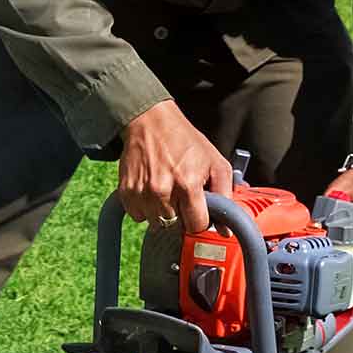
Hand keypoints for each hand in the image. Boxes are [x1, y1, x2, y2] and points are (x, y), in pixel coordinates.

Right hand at [119, 101, 233, 232]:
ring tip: (166, 189)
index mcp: (188, 185)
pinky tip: (151, 189)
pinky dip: (145, 207)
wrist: (151, 122)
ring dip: (163, 212)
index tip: (198, 208)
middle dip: (181, 214)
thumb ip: (225, 195)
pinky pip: (139, 216)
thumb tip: (226, 230)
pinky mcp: (127, 193)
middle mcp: (163, 192)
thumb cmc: (185, 141)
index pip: (196, 226)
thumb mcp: (215, 162)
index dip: (200, 219)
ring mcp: (143, 194)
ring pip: (157, 223)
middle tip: (181, 192)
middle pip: (176, 226)